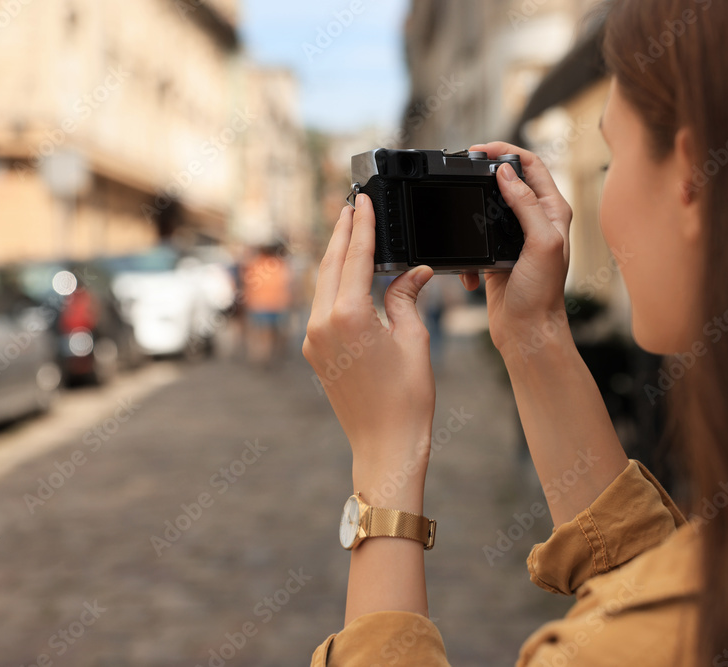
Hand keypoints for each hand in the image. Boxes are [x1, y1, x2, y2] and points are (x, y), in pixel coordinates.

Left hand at [303, 196, 434, 499]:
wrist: (385, 445)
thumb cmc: (406, 398)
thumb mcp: (413, 339)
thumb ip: (406, 297)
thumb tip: (414, 271)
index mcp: (348, 316)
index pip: (354, 257)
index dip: (361, 226)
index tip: (362, 201)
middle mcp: (321, 323)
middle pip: (330, 264)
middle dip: (341, 233)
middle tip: (351, 205)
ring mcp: (313, 338)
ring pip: (323, 284)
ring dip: (336, 257)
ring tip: (349, 232)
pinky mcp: (315, 351)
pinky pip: (323, 306)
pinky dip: (335, 284)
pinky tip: (347, 274)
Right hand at [460, 142, 573, 359]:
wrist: (528, 334)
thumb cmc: (542, 295)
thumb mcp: (540, 243)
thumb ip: (526, 205)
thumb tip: (506, 174)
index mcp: (554, 212)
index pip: (531, 166)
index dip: (506, 152)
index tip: (480, 150)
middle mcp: (537, 221)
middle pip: (508, 182)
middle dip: (484, 178)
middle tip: (464, 174)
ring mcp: (515, 239)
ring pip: (487, 210)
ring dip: (471, 218)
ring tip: (462, 224)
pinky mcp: (497, 257)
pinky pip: (475, 240)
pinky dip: (468, 252)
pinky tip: (470, 271)